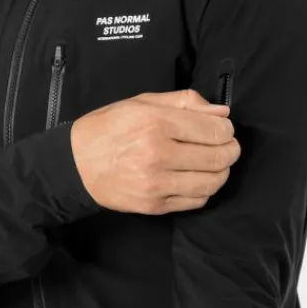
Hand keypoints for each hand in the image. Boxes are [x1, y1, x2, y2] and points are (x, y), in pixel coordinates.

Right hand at [69, 89, 237, 213]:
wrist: (76, 164)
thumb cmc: (109, 128)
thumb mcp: (143, 102)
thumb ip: (185, 102)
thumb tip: (222, 113)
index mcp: (157, 123)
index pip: (216, 131)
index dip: (227, 130)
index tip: (224, 130)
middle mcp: (158, 154)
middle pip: (219, 157)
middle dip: (231, 151)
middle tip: (228, 147)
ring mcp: (157, 183)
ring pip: (212, 182)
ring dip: (222, 172)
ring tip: (216, 164)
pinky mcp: (154, 205)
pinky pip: (196, 201)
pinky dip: (205, 190)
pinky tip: (197, 179)